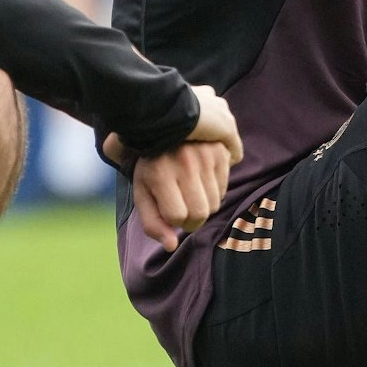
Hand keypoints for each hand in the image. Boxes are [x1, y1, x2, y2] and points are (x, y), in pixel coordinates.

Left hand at [105, 86, 243, 251]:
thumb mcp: (142, 191)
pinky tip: (201, 176)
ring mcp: (204, 154)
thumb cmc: (149, 165)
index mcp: (159, 173)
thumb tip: (170, 246)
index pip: (179, 217)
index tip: (171, 213)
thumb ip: (152, 222)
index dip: (176, 221)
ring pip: (215, 202)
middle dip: (193, 218)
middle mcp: (184, 163)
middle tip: (183, 206)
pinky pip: (224, 186)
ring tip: (190, 188)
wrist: (162, 121)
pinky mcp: (219, 150)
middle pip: (201, 213)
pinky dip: (214, 188)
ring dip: (204, 202)